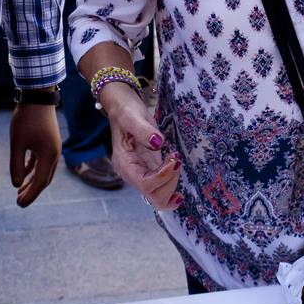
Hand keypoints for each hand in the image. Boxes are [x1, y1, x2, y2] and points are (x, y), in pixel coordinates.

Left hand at [9, 102, 60, 207]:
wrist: (37, 95)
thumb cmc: (26, 119)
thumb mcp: (17, 143)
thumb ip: (16, 165)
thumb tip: (16, 184)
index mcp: (49, 156)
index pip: (40, 183)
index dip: (30, 195)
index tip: (19, 205)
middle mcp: (55, 153)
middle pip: (45, 179)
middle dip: (32, 191)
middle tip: (19, 201)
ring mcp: (53, 146)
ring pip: (44, 170)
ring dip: (33, 180)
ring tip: (20, 189)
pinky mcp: (49, 140)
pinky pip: (43, 160)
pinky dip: (34, 168)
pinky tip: (25, 172)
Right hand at [100, 82, 181, 211]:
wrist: (123, 106)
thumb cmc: (125, 110)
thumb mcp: (131, 116)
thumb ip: (143, 130)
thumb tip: (157, 143)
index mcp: (124, 163)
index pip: (144, 184)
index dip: (162, 176)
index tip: (174, 158)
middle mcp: (131, 173)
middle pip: (152, 195)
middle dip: (169, 182)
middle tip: (176, 159)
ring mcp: (140, 173)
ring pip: (158, 196)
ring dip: (172, 186)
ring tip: (177, 162)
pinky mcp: (150, 170)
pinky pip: (161, 189)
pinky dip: (171, 190)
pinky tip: (180, 191)